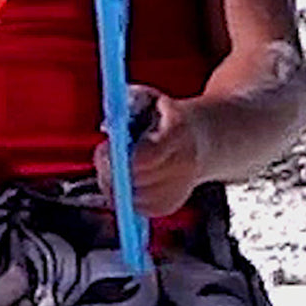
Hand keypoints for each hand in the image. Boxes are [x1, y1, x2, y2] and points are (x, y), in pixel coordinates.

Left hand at [94, 86, 204, 218]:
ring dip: (117, 185)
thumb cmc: (166, 116)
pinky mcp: (171, 205)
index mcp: (179, 132)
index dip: (120, 156)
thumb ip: (128, 106)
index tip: (106, 147)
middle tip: (104, 154)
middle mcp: (185, 164)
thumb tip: (109, 126)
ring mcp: (180, 188)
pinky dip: (127, 196)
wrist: (201, 138)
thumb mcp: (148, 98)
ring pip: (135, 198)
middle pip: (137, 180)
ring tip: (117, 164)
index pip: (145, 156)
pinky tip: (130, 177)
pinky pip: (138, 208)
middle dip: (113, 170)